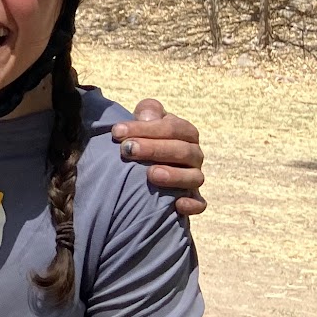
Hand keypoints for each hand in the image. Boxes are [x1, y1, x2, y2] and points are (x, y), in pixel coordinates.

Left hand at [111, 98, 206, 216]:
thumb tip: (147, 116)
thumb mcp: (145, 120)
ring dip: (174, 175)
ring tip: (151, 174)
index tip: (117, 132)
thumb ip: (148, 112)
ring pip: (195, 176)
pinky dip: (192, 204)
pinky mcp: (192, 198)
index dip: (145, 128)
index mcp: (185, 133)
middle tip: (127, 150)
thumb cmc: (145, 138)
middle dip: (154, 149)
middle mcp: (194, 154)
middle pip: (182, 150)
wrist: (148, 165)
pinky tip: (177, 205)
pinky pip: (199, 203)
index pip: (172, 127)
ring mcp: (194, 177)